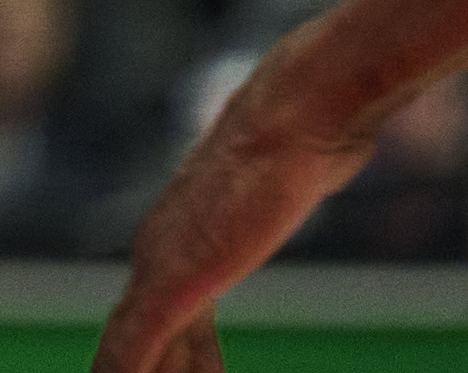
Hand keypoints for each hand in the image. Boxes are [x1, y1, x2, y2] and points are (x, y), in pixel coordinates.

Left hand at [93, 55, 376, 372]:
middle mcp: (157, 255)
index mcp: (179, 242)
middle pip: (139, 352)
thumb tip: (338, 152)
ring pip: (129, 357)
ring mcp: (158, 266)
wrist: (297, 118)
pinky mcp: (171, 278)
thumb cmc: (305, 141)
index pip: (166, 331)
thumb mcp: (296, 176)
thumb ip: (295, 179)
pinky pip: (136, 349)